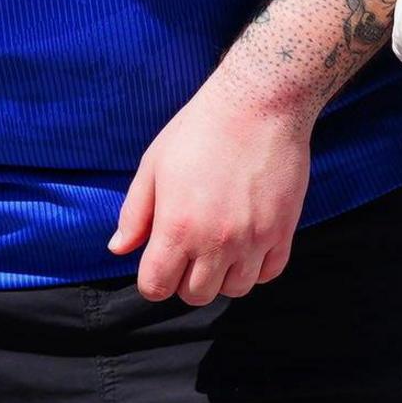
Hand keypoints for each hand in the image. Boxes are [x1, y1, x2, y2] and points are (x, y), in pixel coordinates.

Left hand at [110, 66, 311, 304]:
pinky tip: (245, 244)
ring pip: (235, 290)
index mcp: (176, 227)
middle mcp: (215, 242)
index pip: (156, 287)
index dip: (152, 280)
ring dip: (222, 276)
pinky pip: (269, 273)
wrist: (258, 106)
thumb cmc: (198, 131)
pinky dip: (255, 268)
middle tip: (187, 253)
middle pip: (195, 295)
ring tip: (217, 248)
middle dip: (185, 281)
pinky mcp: (283, 232)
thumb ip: (134, 214)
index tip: (157, 263)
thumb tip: (118, 249)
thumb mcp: (153, 167)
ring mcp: (253, 240)